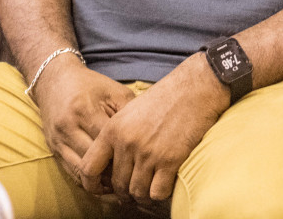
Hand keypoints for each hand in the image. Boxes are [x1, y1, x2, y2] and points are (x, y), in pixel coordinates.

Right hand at [30, 53, 136, 187]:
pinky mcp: (53, 149)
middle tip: (134, 178)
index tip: (142, 162)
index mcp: (84, 110)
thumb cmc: (90, 85)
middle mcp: (68, 128)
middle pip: (93, 161)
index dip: (125, 156)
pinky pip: (71, 174)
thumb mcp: (114, 91)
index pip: (107, 143)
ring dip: (101, 182)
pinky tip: (104, 182)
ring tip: (121, 185)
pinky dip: (89, 181)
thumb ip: (130, 112)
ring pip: (81, 173)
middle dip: (114, 173)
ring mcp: (58, 141)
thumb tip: (145, 138)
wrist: (55, 81)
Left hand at [79, 53, 227, 208]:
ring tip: (149, 189)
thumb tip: (111, 162)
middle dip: (125, 192)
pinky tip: (165, 185)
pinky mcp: (169, 160)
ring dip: (143, 195)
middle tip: (134, 190)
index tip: (100, 189)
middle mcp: (127, 142)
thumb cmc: (164, 97)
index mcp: (112, 129)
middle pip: (117, 184)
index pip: (88, 168)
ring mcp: (148, 153)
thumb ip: (117, 134)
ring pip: (137, 192)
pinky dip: (160, 194)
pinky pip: (157, 192)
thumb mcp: (130, 110)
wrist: (194, 88)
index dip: (91, 184)